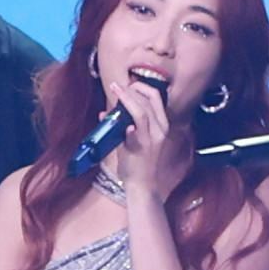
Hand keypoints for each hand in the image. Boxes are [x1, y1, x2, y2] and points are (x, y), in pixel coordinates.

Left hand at [123, 71, 190, 202]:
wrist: (142, 185)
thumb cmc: (138, 162)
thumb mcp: (135, 140)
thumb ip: (124, 125)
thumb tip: (106, 113)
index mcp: (162, 125)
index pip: (157, 97)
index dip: (142, 87)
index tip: (128, 84)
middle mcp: (160, 130)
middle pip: (149, 101)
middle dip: (132, 89)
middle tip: (117, 87)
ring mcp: (151, 139)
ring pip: (141, 112)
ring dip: (126, 99)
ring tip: (115, 91)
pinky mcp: (141, 149)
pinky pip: (135, 133)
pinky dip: (128, 126)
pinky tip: (119, 121)